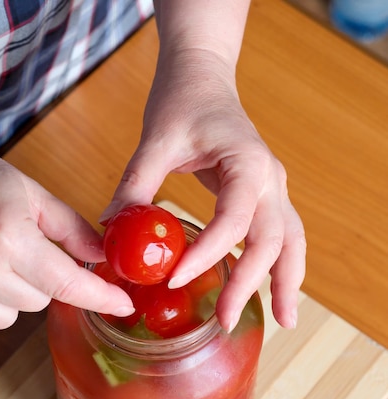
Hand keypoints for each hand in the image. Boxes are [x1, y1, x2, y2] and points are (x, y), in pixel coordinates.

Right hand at [0, 82, 133, 336]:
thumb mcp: (25, 189)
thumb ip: (68, 226)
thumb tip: (101, 255)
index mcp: (7, 234)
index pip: (66, 282)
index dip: (99, 296)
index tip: (121, 305)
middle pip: (38, 302)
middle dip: (40, 279)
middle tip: (20, 248)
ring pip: (5, 318)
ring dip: (8, 295)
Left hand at [100, 49, 305, 331]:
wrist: (202, 76)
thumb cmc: (181, 100)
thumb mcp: (156, 141)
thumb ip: (136, 184)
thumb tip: (110, 227)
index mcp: (247, 163)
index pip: (233, 220)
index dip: (207, 254)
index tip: (176, 278)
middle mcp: (269, 177)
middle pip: (273, 240)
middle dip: (252, 283)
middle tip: (226, 320)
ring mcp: (271, 185)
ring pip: (290, 240)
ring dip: (286, 280)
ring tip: (282, 321)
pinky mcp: (262, 191)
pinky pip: (280, 232)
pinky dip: (279, 262)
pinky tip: (271, 288)